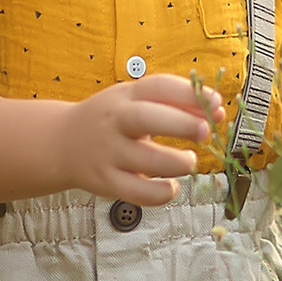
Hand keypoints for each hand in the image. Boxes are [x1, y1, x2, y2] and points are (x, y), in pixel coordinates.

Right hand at [0, 75, 214, 209]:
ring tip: (188, 161)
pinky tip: (172, 187)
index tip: (216, 104)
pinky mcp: (106, 182)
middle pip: (147, 118)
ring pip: (146, 161)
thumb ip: (177, 104)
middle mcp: (115, 121)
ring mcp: (108, 153)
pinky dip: (161, 193)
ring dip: (176, 163)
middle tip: (205, 132)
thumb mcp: (136, 101)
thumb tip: (219, 111)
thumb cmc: (114, 120)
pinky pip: (136, 193)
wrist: (62, 143)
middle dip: (182, 124)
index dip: (191, 94)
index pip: (159, 86)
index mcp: (126, 95)